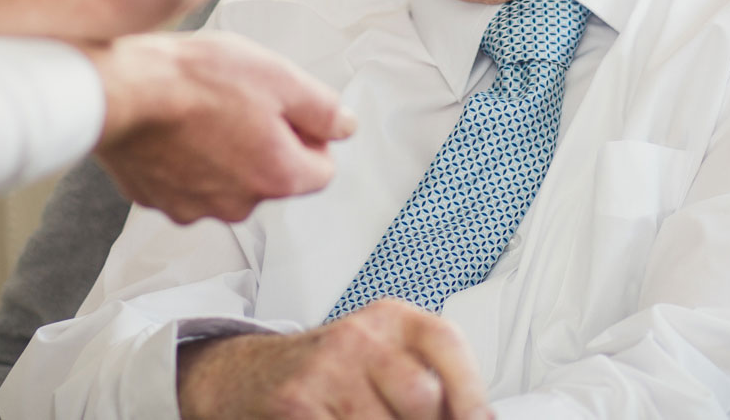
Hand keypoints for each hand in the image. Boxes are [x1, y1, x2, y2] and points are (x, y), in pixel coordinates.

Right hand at [86, 31, 352, 223]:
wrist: (122, 91)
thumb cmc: (196, 80)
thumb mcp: (279, 76)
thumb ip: (322, 108)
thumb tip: (344, 126)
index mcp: (278, 177)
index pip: (321, 169)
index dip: (309, 133)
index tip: (286, 108)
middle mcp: (239, 204)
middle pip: (272, 176)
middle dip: (264, 143)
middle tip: (239, 101)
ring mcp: (194, 206)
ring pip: (227, 181)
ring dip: (223, 153)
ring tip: (202, 110)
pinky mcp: (157, 199)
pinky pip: (185, 182)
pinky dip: (184, 160)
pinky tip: (174, 127)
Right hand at [177, 301, 493, 419]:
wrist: (251, 375)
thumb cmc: (333, 374)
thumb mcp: (383, 359)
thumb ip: (428, 381)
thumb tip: (478, 418)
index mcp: (391, 319)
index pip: (447, 344)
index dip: (471, 391)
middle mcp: (359, 336)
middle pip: (422, 396)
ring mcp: (325, 370)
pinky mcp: (296, 404)